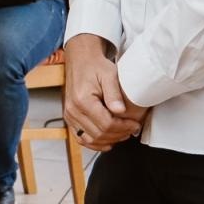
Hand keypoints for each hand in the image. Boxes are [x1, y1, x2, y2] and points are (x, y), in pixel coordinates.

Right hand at [63, 34, 145, 150]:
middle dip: (119, 134)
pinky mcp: (70, 117)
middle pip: (99, 134)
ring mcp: (69, 115)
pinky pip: (81, 138)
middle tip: (132, 128)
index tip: (134, 124)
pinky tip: (107, 140)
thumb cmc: (95, 65)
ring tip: (122, 133)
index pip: (106, 124)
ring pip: (90, 139)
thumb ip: (114, 94)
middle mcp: (73, 110)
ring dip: (109, 140)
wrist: (81, 59)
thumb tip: (120, 111)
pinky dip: (95, 143)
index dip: (123, 127)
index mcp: (82, 100)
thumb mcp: (109, 75)